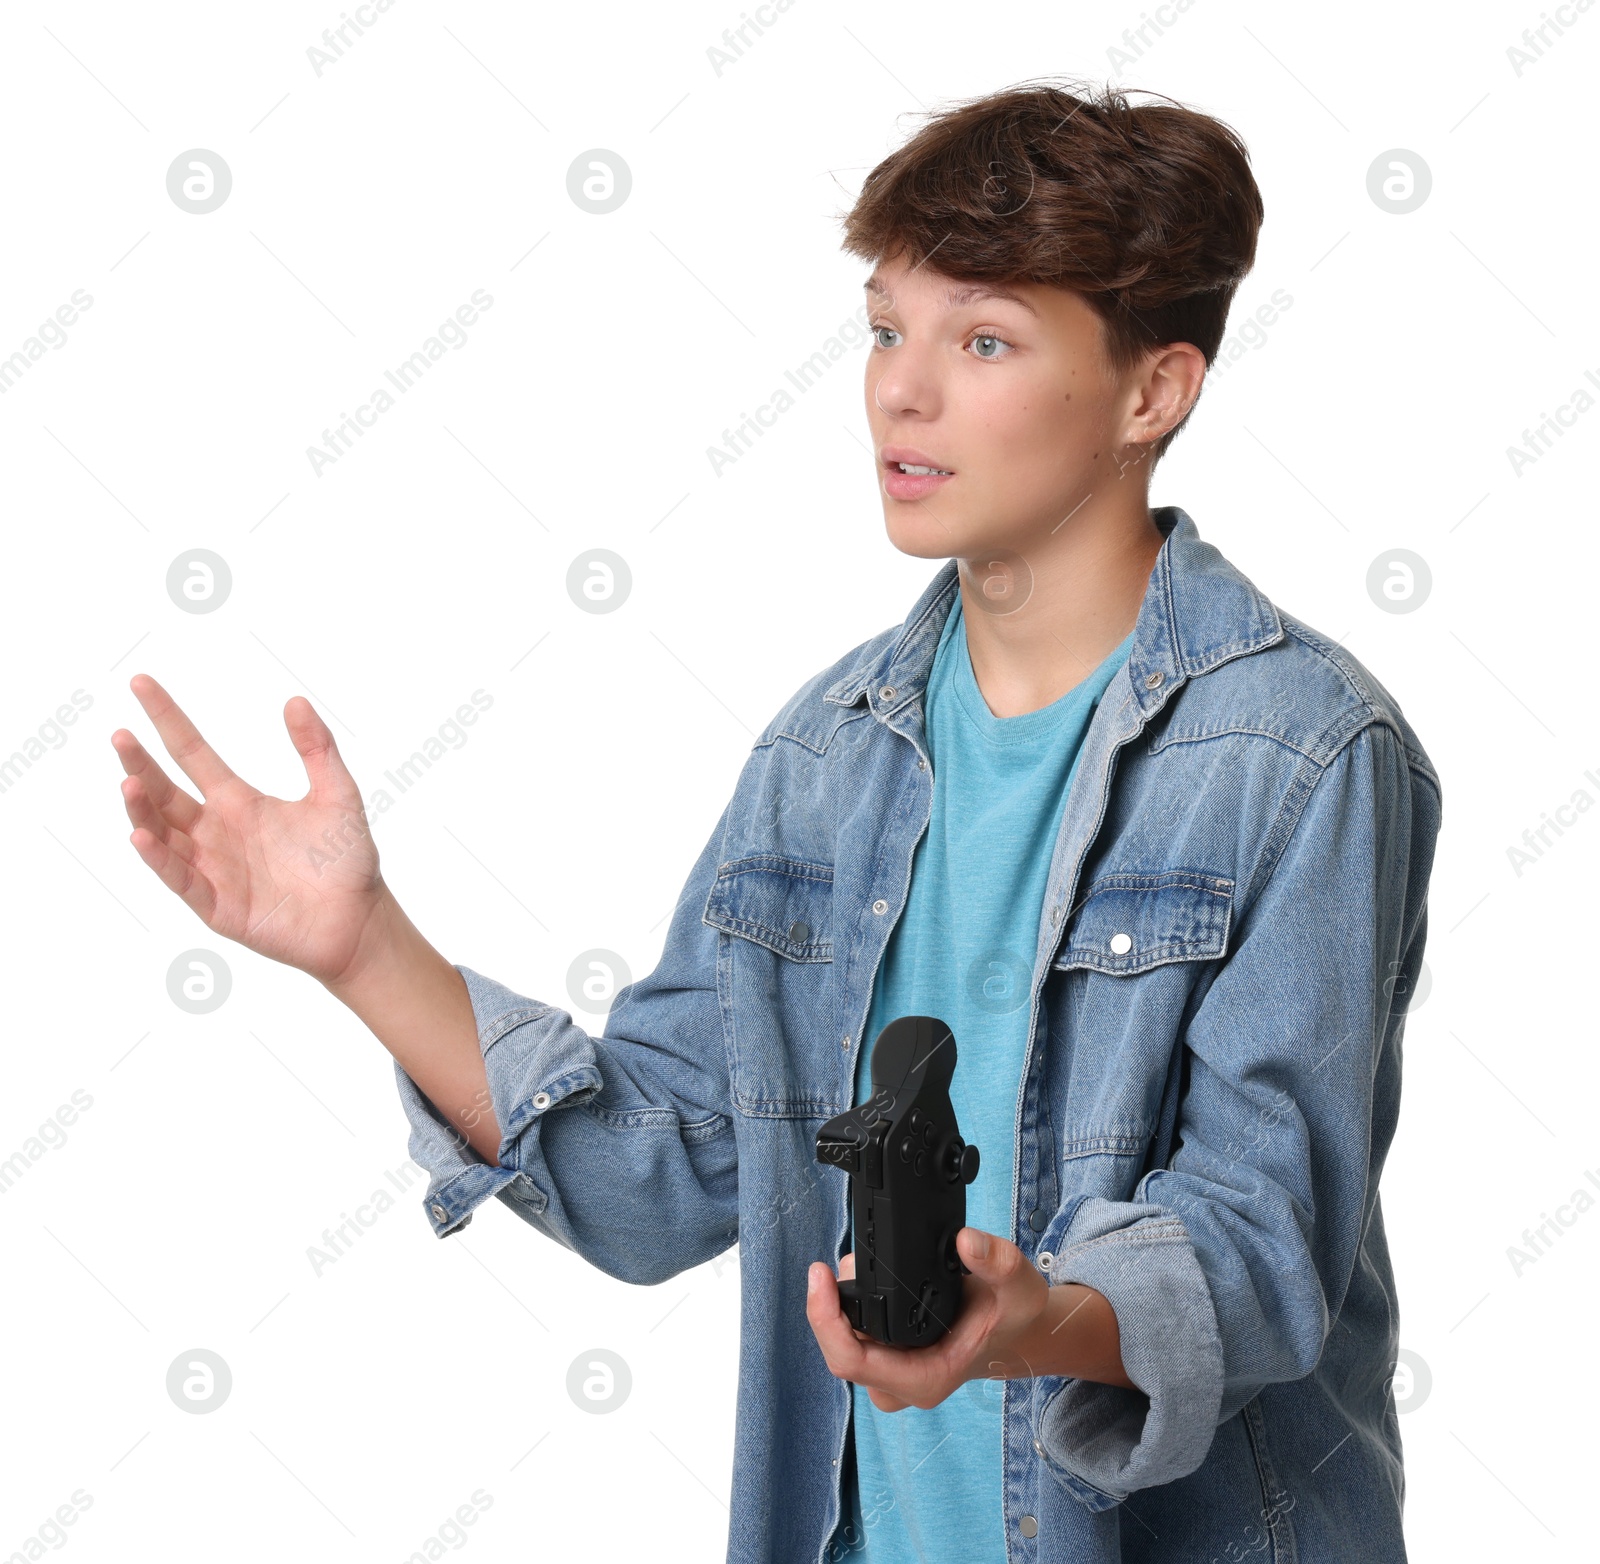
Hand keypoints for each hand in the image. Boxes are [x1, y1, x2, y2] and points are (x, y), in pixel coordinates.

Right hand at [112, 673, 387, 987]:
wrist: (360, 919)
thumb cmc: (347, 860)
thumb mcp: (337, 795)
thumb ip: (317, 750)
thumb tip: (295, 700)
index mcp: (240, 802)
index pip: (191, 752)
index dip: (167, 719)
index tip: (141, 683)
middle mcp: (216, 831)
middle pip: (166, 792)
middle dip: (141, 765)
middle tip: (121, 736)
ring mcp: (213, 868)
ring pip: (163, 834)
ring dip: (143, 811)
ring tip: (129, 782)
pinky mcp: (218, 905)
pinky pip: (181, 879)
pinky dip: (161, 860)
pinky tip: (143, 836)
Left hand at [806, 1228, 1048, 1411]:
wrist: (1019, 1332)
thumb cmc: (1014, 1318)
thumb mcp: (1020, 1287)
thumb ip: (997, 1262)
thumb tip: (964, 1241)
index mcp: (926, 1378)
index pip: (852, 1361)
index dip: (825, 1319)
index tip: (820, 1276)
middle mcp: (903, 1383)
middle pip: (840, 1352)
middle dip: (830, 1306)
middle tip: (843, 1262)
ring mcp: (894, 1374)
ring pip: (845, 1345)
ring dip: (839, 1307)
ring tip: (855, 1267)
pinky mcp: (891, 1358)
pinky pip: (855, 1339)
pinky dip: (851, 1309)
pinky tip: (861, 1280)